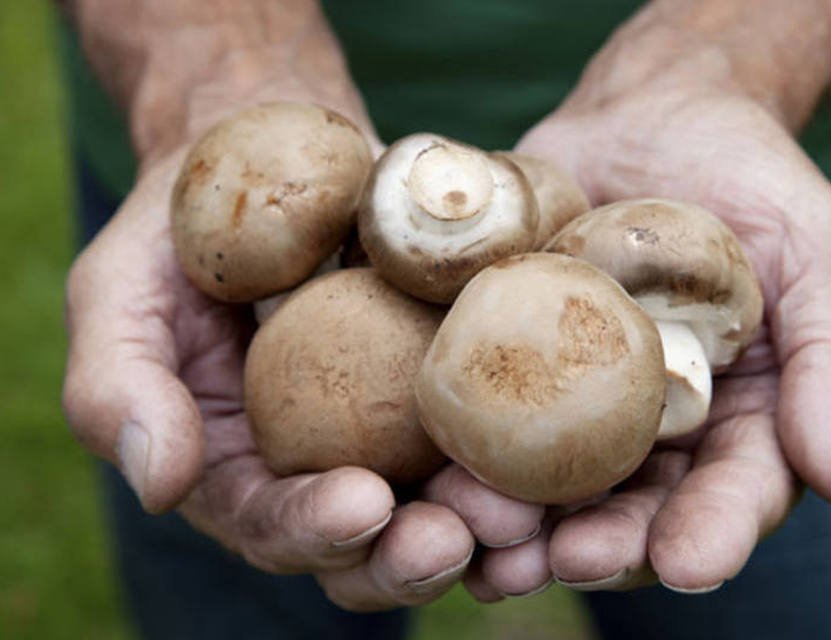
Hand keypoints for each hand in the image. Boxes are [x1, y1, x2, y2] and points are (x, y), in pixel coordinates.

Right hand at [61, 150, 545, 609]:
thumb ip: (118, 389)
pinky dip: (525, 457)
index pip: (271, 524)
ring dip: (485, 526)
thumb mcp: (118, 294)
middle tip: (460, 535)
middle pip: (370, 544)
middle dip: (412, 555)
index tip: (362, 504)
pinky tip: (558, 462)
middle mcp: (321, 466)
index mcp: (238, 470)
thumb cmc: (180, 229)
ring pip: (443, 506)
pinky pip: (492, 432)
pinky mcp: (449, 383)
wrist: (267, 150)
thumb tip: (161, 484)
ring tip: (522, 513)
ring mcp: (392, 429)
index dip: (312, 530)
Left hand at [466, 42, 830, 595]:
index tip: (685, 565)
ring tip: (491, 540)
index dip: (712, 535)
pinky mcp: (514, 363)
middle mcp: (655, 430)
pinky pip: (487, 415)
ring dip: (519, 523)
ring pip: (550, 483)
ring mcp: (578, 400)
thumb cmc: (750, 179)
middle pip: (632, 510)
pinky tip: (439, 481)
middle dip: (602, 547)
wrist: (651, 116)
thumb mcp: (818, 249)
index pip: (734, 494)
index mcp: (739, 421)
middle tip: (566, 562)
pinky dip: (464, 454)